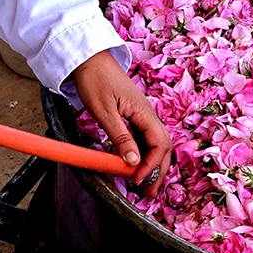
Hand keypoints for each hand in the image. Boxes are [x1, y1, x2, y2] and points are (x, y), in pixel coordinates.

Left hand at [69, 51, 171, 188]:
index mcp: (145, 113)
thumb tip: (134, 163)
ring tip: (144, 184)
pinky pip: (145, 139)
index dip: (152, 166)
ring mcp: (142, 115)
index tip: (137, 180)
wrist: (89, 59)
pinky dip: (143, 155)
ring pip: (156, 144)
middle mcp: (148, 115)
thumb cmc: (95, 80)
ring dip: (152, 165)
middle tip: (148, 193)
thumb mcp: (105, 112)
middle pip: (163, 147)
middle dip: (158, 172)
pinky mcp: (134, 116)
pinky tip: (135, 166)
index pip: (160, 145)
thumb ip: (120, 138)